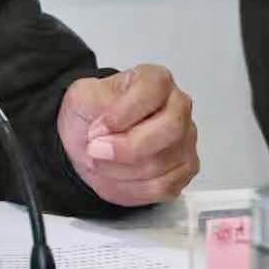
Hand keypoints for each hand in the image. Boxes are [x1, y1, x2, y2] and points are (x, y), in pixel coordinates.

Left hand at [58, 65, 198, 206]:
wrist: (89, 140)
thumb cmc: (91, 113)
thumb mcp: (82, 96)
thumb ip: (97, 102)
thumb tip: (111, 122)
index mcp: (156, 80)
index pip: (152, 92)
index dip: (123, 114)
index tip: (97, 128)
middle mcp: (179, 107)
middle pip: (169, 130)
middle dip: (125, 148)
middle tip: (95, 149)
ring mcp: (186, 140)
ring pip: (162, 163)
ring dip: (120, 169)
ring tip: (99, 161)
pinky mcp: (184, 170)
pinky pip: (163, 187)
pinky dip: (130, 187)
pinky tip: (113, 176)